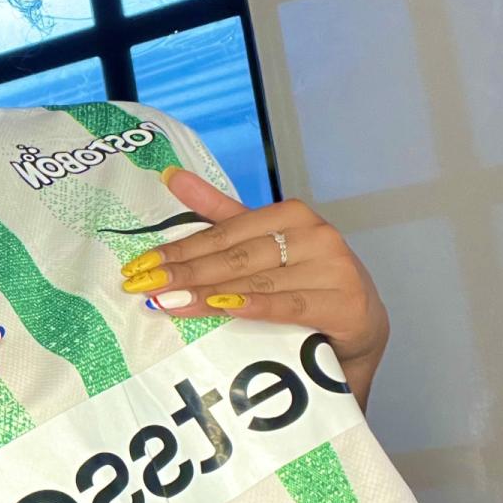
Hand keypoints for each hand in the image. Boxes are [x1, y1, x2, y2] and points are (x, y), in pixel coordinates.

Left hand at [120, 168, 389, 408]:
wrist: (361, 326)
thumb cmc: (306, 283)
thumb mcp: (264, 245)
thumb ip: (220, 214)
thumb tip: (170, 175)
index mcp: (292, 215)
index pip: (225, 232)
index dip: (180, 248)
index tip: (141, 265)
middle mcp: (316, 236)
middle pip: (237, 257)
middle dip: (185, 273)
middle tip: (143, 286)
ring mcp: (334, 269)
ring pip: (257, 281)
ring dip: (207, 293)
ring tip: (168, 303)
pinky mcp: (345, 304)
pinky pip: (290, 305)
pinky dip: (254, 305)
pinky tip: (222, 307)